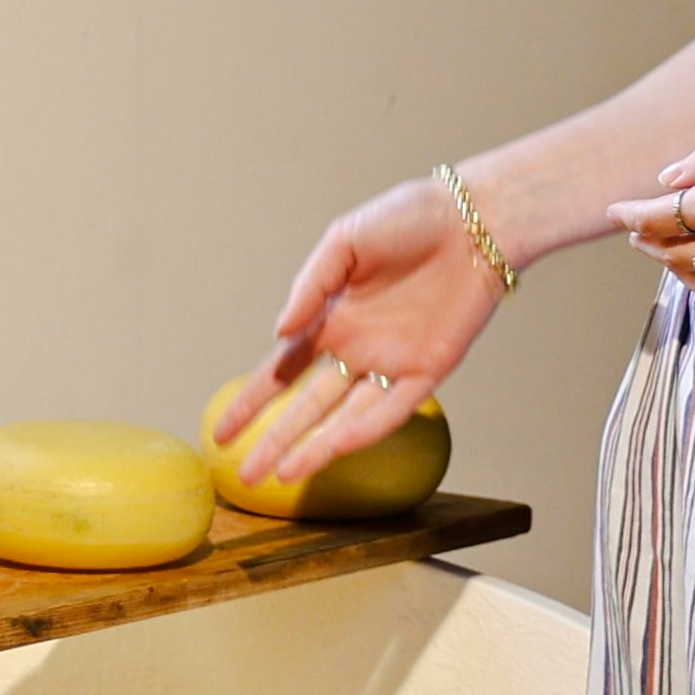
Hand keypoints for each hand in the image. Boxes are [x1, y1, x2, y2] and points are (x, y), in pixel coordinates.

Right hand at [241, 179, 508, 483]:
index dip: (252, 403)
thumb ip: (310, 286)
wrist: (474, 219)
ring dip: (314, 447)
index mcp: (331, 319)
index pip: (281, 371)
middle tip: (243, 475)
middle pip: (307, 406)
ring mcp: (391, 364)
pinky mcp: (429, 370)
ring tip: (282, 475)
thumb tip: (278, 332)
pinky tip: (336, 446)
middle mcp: (357, 349)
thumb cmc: (408, 219)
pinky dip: (365, 429)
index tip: (221, 433)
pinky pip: (394, 409)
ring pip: (346, 418)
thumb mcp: (345, 241)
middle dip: (275, 439)